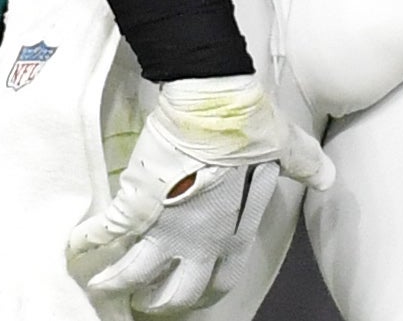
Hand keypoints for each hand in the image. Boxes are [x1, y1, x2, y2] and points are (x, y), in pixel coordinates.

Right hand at [67, 74, 332, 314]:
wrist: (212, 101)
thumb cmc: (252, 124)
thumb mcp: (287, 149)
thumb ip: (305, 167)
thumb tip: (327, 178)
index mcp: (235, 231)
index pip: (220, 280)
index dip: (203, 294)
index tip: (190, 296)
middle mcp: (199, 240)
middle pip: (175, 292)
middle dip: (158, 301)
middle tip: (145, 299)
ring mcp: (165, 226)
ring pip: (133, 274)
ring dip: (116, 283)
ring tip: (103, 284)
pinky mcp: (136, 203)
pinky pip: (104, 234)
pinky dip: (86, 244)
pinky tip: (75, 248)